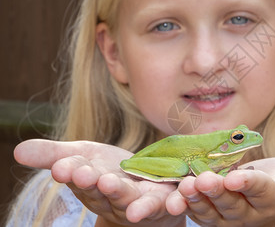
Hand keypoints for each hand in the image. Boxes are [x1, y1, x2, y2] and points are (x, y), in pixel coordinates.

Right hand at [14, 139, 184, 226]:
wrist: (144, 186)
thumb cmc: (108, 171)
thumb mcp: (81, 157)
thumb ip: (53, 155)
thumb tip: (18, 151)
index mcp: (93, 185)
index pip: (80, 178)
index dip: (72, 173)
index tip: (63, 167)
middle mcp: (115, 197)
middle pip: (105, 192)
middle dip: (95, 184)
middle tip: (86, 175)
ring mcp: (142, 201)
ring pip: (134, 201)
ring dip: (126, 197)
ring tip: (117, 187)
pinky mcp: (167, 201)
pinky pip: (173, 203)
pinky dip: (174, 203)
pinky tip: (177, 201)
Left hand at [166, 156, 274, 225]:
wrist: (260, 202)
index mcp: (270, 198)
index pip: (260, 191)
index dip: (248, 184)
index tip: (236, 176)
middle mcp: (247, 213)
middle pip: (231, 203)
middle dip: (217, 192)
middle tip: (203, 180)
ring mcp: (225, 217)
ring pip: (209, 209)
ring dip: (195, 198)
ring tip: (185, 184)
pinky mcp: (207, 213)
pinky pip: (194, 209)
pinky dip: (184, 201)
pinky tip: (175, 189)